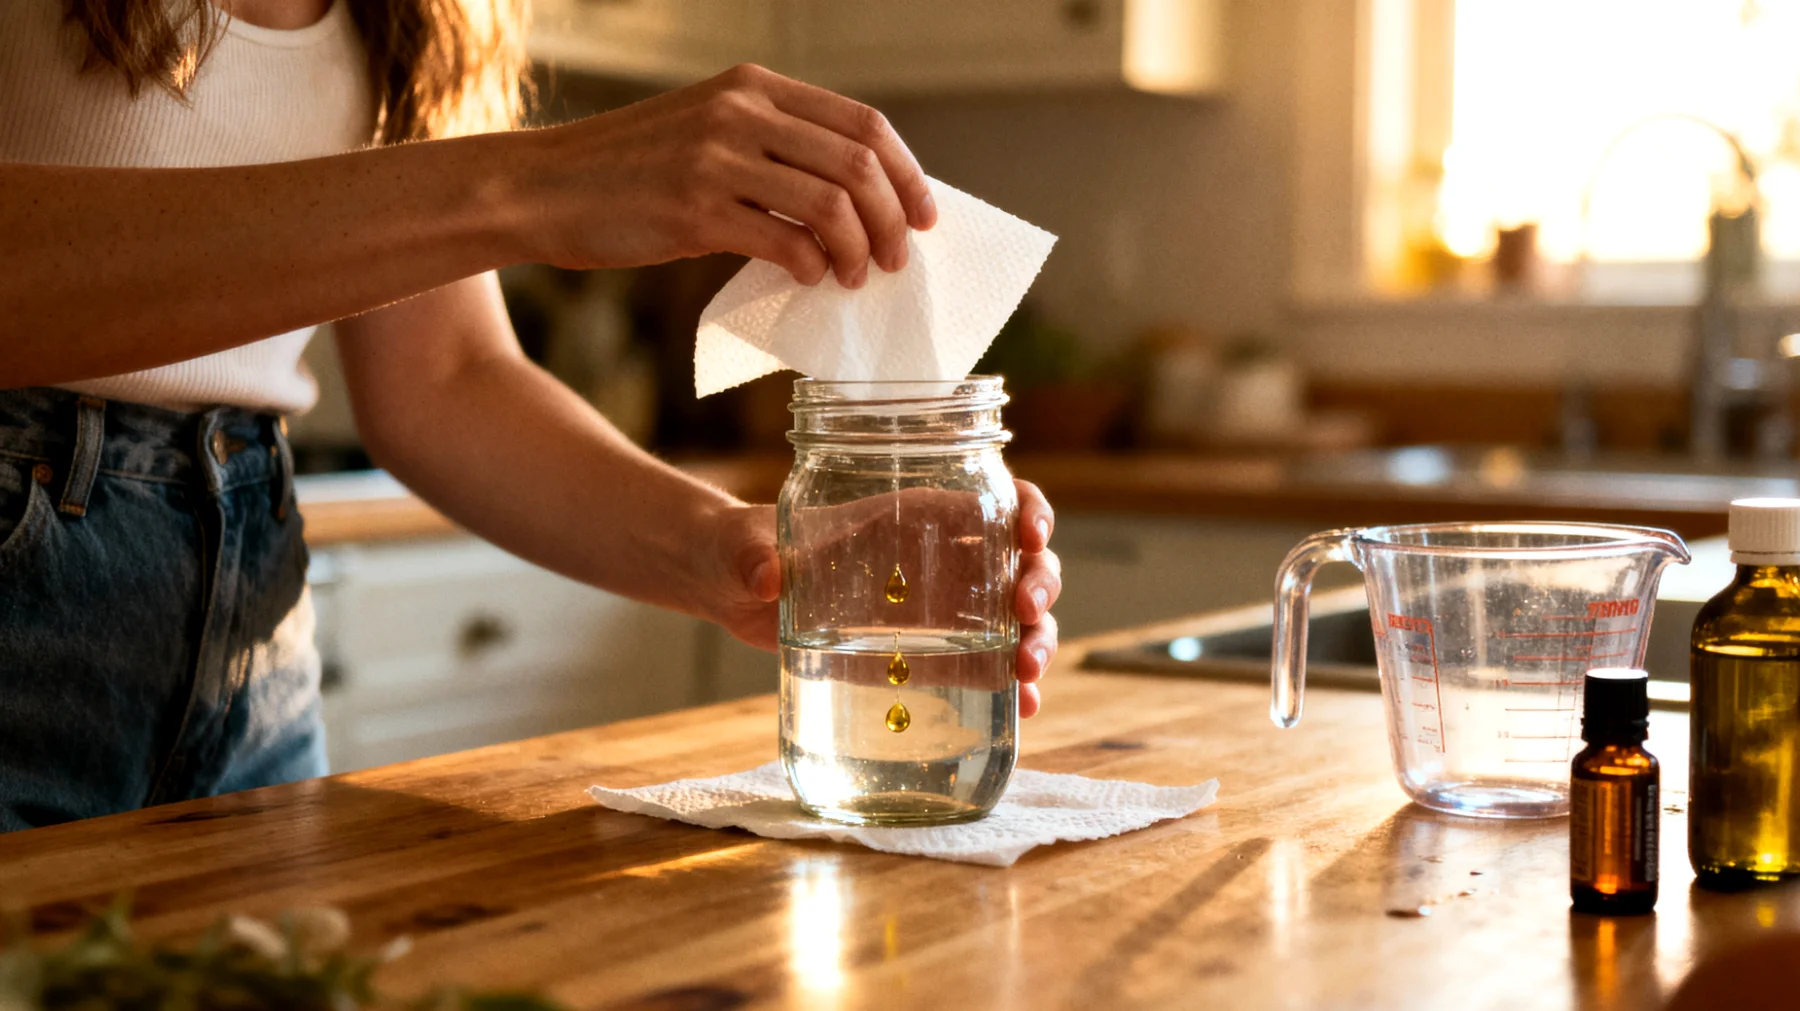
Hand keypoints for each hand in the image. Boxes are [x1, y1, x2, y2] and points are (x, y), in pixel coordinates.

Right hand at [526, 64, 936, 287]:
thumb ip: (770, 149)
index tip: (924, 216)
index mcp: (753, 87)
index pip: (863, 123)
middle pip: (859, 164)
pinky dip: (813, 266)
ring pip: (832, 204)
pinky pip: (786, 240)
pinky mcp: (694, 209)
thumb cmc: (627, 174)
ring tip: (855, 277)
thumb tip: (848, 203)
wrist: (539, 188)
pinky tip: (810, 279)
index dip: (907, 173)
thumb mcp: (704, 133)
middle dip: (894, 220)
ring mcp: (717, 158)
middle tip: (896, 260)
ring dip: (859, 250)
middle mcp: (742, 112)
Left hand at [707, 480, 1062, 716]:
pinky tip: (1023, 708)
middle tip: (1025, 616)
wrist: (731, 590)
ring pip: (1011, 617)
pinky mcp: (921, 654)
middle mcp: (936, 558)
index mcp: (908, 515)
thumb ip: (753, 557)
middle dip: (1039, 586)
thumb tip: (766, 578)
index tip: (1030, 537)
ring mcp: (935, 610)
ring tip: (1028, 675)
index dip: (1027, 513)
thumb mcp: (744, 546)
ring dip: (1034, 640)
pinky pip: (980, 666)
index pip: (990, 500)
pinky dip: (1008, 685)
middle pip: (1017, 562)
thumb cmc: (743, 547)